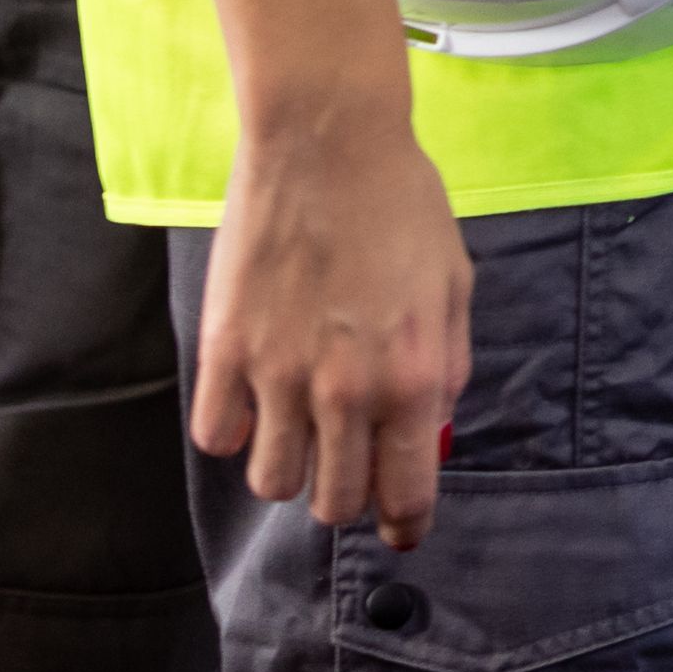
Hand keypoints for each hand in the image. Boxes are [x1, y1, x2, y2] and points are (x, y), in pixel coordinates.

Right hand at [195, 96, 475, 547]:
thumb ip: (448, 365)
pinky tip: (251, 397)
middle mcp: (346, 392)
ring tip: (296, 424)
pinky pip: (217, 436)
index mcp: (413, 379)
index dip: (404, 525)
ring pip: (272, 482)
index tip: (399, 530)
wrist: (328, 141)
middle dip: (345, 493)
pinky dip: (234, 429)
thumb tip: (431, 428)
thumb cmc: (403, 204)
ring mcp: (278, 375)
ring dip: (288, 465)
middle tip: (345, 459)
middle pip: (334, 503)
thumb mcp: (455, 284)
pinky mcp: (225, 350)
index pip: (406, 495)